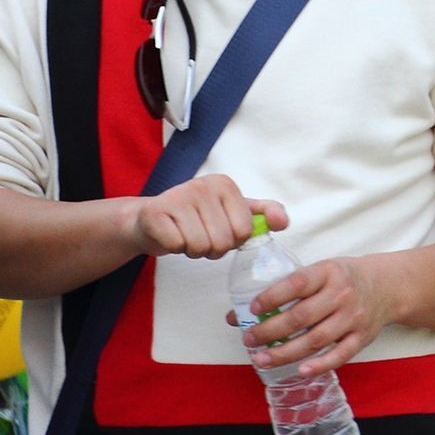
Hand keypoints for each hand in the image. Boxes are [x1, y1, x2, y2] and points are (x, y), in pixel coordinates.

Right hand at [132, 179, 286, 261]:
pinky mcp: (154, 212)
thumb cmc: (196, 219)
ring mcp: (177, 195)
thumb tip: (283, 221)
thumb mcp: (233, 213)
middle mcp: (202, 184)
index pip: (245, 231)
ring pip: (201, 246)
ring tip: (186, 235)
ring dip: (194, 250)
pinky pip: (177, 246)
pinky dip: (174, 248)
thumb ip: (262, 215)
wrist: (151, 220)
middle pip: (223, 241)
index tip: (218, 229)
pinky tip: (170, 235)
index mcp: (225, 184)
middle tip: (199, 235)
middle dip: (213, 248)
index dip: (233, 240)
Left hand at [228, 254, 395, 377]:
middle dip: (271, 330)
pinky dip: (319, 364)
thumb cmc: (344, 279)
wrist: (388, 286)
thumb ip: (287, 288)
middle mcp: (342, 294)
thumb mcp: (321, 271)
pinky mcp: (362, 337)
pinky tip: (299, 370)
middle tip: (249, 339)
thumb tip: (239, 312)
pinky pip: (340, 355)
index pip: (297, 283)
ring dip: (285, 352)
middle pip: (302, 316)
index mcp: (328, 272)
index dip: (273, 297)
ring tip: (261, 358)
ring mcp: (353, 318)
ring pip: (316, 339)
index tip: (252, 309)